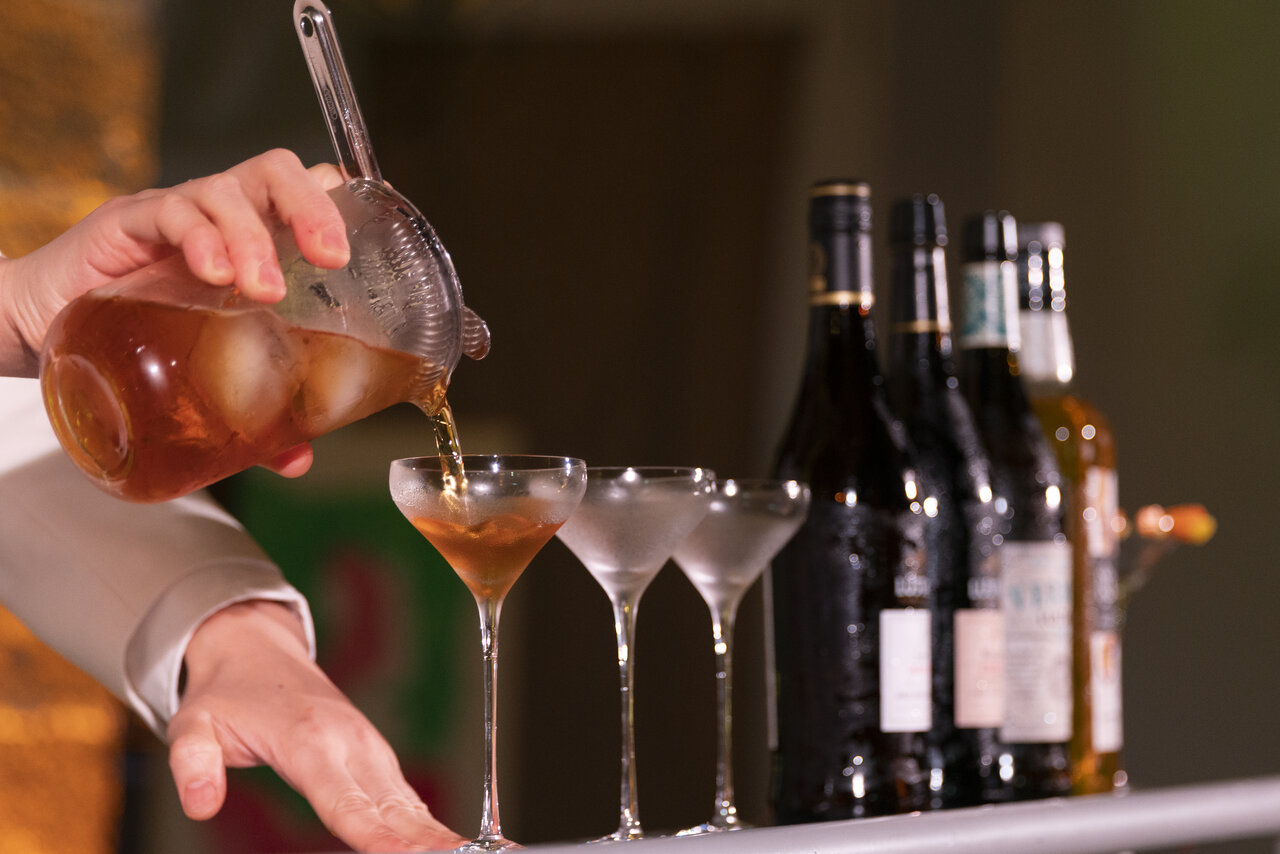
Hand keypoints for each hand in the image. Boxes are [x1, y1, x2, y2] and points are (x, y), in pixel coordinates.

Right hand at [0, 148, 348, 377]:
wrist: (39, 327)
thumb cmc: (135, 334)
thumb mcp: (205, 368)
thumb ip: (256, 409)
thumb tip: (299, 458)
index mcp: (249, 238)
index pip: (301, 193)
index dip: (336, 205)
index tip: (358, 247)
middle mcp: (217, 216)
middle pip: (275, 174)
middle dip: (311, 209)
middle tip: (331, 258)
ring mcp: (172, 214)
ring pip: (224, 190)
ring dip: (252, 237)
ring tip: (264, 291)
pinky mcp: (126, 223)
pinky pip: (168, 212)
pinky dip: (197, 238)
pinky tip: (210, 272)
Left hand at [167, 600, 465, 852]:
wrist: (256, 649)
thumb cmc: (226, 694)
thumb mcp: (192, 724)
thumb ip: (193, 763)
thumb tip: (200, 804)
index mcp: (309, 740)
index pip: (345, 802)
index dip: (375, 835)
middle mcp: (350, 743)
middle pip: (392, 806)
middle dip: (425, 840)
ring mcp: (367, 748)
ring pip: (408, 801)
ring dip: (437, 832)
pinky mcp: (374, 754)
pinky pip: (405, 795)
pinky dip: (428, 821)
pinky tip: (448, 844)